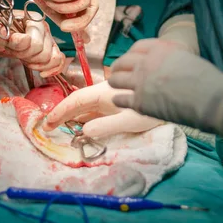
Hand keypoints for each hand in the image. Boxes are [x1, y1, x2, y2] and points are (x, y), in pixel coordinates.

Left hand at [0, 1, 64, 77]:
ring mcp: (48, 38)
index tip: (9, 44)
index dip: (21, 49)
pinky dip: (53, 69)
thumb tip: (24, 40)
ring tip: (23, 59)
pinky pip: (59, 62)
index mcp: (32, 19)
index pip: (35, 43)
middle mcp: (44, 27)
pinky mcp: (48, 49)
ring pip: (52, 59)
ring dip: (36, 64)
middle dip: (27, 57)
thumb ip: (5, 34)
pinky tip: (42, 73)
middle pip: (44, 53)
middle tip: (15, 53)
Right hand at [43, 81, 162, 137]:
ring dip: (75, 115)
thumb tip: (84, 131)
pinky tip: (85, 124)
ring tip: (63, 127)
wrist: (174, 91)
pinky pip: (98, 108)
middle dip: (64, 113)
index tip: (48, 123)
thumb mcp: (128, 120)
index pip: (76, 101)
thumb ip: (105, 126)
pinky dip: (87, 116)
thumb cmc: (152, 107)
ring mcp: (113, 96)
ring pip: (89, 105)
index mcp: (105, 94)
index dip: (61, 111)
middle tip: (49, 128)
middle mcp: (106, 92)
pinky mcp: (121, 101)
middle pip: (80, 102)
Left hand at [109, 40, 222, 141]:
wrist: (210, 99)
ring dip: (115, 82)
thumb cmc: (207, 80)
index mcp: (160, 49)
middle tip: (117, 72)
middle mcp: (146, 63)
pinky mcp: (140, 102)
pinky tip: (119, 101)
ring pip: (116, 79)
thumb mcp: (188, 59)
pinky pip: (120, 99)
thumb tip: (174, 67)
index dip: (131, 53)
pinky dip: (118, 99)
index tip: (129, 58)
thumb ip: (173, 60)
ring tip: (116, 86)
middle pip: (122, 61)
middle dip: (118, 67)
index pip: (137, 47)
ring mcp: (141, 82)